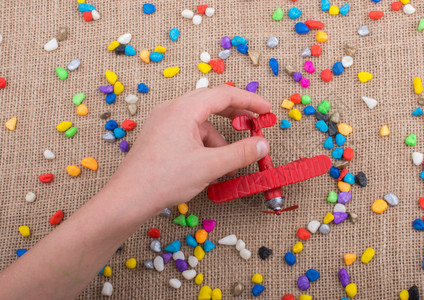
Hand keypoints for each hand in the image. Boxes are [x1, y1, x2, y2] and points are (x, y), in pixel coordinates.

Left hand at [110, 85, 270, 212]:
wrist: (128, 199)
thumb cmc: (164, 180)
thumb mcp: (210, 167)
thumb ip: (240, 153)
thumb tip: (262, 145)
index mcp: (183, 110)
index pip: (224, 94)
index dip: (249, 101)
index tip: (266, 110)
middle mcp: (171, 109)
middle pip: (211, 103)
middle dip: (235, 115)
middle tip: (254, 126)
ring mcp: (163, 122)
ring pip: (200, 122)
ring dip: (218, 138)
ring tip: (226, 163)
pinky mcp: (159, 136)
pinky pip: (188, 132)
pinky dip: (203, 144)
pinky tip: (208, 166)